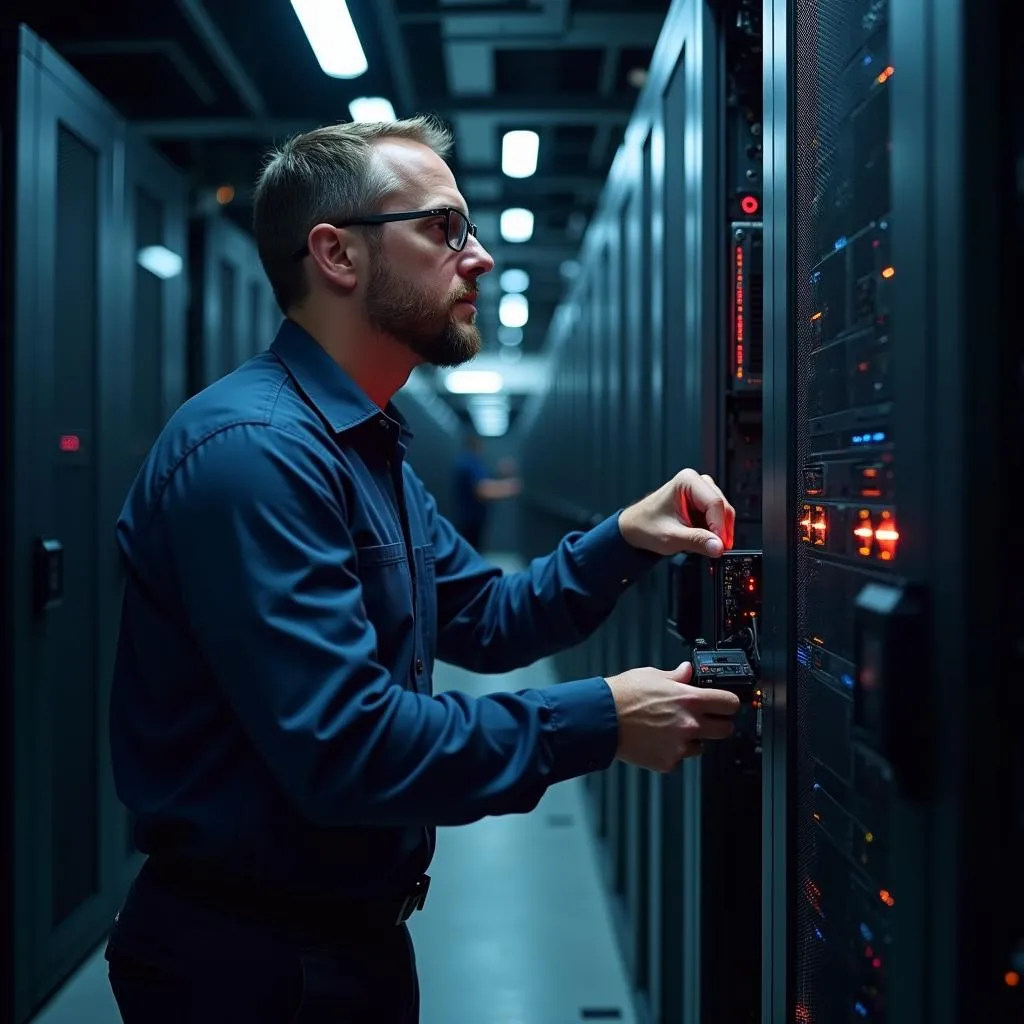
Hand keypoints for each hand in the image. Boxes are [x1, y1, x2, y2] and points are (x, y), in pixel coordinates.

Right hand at [604, 662, 740, 771]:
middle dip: (718, 723)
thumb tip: (687, 671)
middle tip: (706, 719)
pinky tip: (657, 740)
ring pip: (702, 746)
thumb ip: (676, 676)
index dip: (729, 703)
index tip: (726, 704)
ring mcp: (680, 746)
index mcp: (690, 699)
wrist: (601, 719)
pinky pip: (679, 758)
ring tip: (671, 730)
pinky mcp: (667, 762)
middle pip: (725, 729)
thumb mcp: (652, 675)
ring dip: (693, 739)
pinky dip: (672, 752)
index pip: (730, 703)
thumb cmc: (622, 695)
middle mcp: (689, 724)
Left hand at [618, 469, 734, 556]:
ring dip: (717, 533)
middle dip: (720, 531)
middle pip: (723, 507)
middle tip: (716, 549)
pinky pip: (718, 519)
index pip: (714, 503)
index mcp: (687, 481)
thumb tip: (718, 546)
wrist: (635, 528)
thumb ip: (696, 541)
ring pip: (723, 514)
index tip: (719, 545)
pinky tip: (702, 540)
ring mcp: (701, 493)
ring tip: (702, 545)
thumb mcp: (671, 537)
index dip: (719, 526)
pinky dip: (713, 532)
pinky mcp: (702, 505)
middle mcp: (696, 483)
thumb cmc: (646, 525)